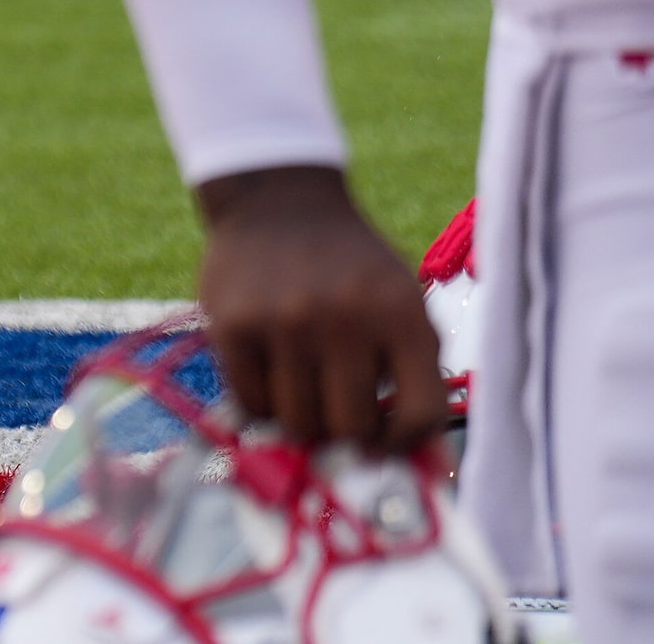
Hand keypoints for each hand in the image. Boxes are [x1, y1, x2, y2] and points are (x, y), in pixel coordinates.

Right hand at [194, 165, 446, 453]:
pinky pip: (251, 403)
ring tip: (302, 389)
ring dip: (302, 417)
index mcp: (400, 313)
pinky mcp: (233, 325)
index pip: (421, 413)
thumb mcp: (400, 298)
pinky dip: (262, 401)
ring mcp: (284, 322)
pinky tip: (269, 374)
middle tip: (335, 408)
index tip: (385, 440)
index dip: (405, 442)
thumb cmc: (350, 264)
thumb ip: (414, 368)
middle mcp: (344, 318)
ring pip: (299, 423)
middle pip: (352, 427)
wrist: (277, 200)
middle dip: (346, 429)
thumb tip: (414, 455)